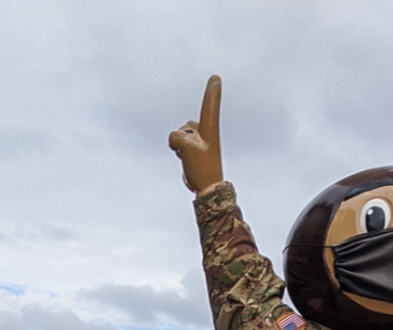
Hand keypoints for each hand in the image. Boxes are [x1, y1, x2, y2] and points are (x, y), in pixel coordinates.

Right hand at [168, 75, 222, 195]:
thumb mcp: (187, 149)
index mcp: (210, 130)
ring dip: (181, 147)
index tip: (216, 77)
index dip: (212, 92)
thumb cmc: (202, 169)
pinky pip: (180, 145)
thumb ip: (177, 137)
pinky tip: (188, 162)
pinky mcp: (195, 150)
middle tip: (194, 155)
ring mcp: (200, 141)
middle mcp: (206, 132)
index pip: (210, 106)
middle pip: (186, 126)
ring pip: (181, 135)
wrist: (207, 189)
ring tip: (192, 160)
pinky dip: (180, 152)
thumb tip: (176, 141)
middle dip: (183, 137)